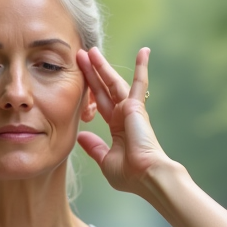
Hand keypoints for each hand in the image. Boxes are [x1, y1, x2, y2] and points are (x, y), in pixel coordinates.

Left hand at [75, 47, 170, 194]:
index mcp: (117, 128)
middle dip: (92, 72)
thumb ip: (94, 147)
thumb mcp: (105, 160)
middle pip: (103, 88)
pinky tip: (144, 51)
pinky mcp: (137, 107)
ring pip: (113, 82)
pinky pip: (140, 83)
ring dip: (103, 66)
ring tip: (91, 50)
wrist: (146, 176)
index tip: (80, 77)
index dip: (90, 89)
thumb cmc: (130, 175)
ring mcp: (130, 109)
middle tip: (81, 55)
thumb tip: (81, 136)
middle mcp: (124, 115)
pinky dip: (142, 67)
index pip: (100, 102)